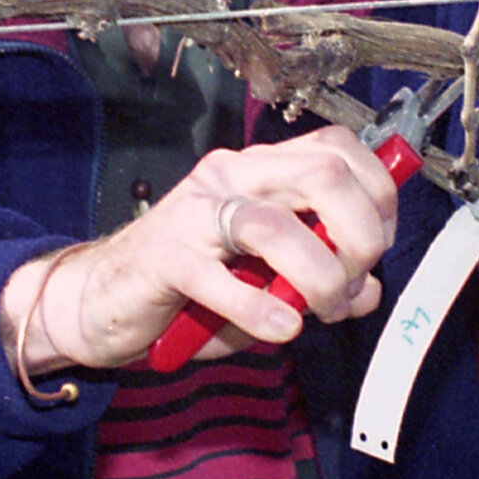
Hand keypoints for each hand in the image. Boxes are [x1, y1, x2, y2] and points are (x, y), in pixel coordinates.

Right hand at [3, 131, 399, 379]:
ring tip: (319, 310)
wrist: (101, 301)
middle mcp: (231, 176)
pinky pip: (219, 276)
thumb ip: (316, 281)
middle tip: (354, 281)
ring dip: (319, 276)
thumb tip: (366, 291)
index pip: (339, 151)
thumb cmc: (189, 289)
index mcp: (261, 170)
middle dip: (360, 234)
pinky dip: (259, 307)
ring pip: (276, 225)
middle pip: (322, 176)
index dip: (377, 196)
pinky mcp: (164, 256)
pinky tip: (279, 327)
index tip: (377, 247)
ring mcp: (194, 211)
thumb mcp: (266, 284)